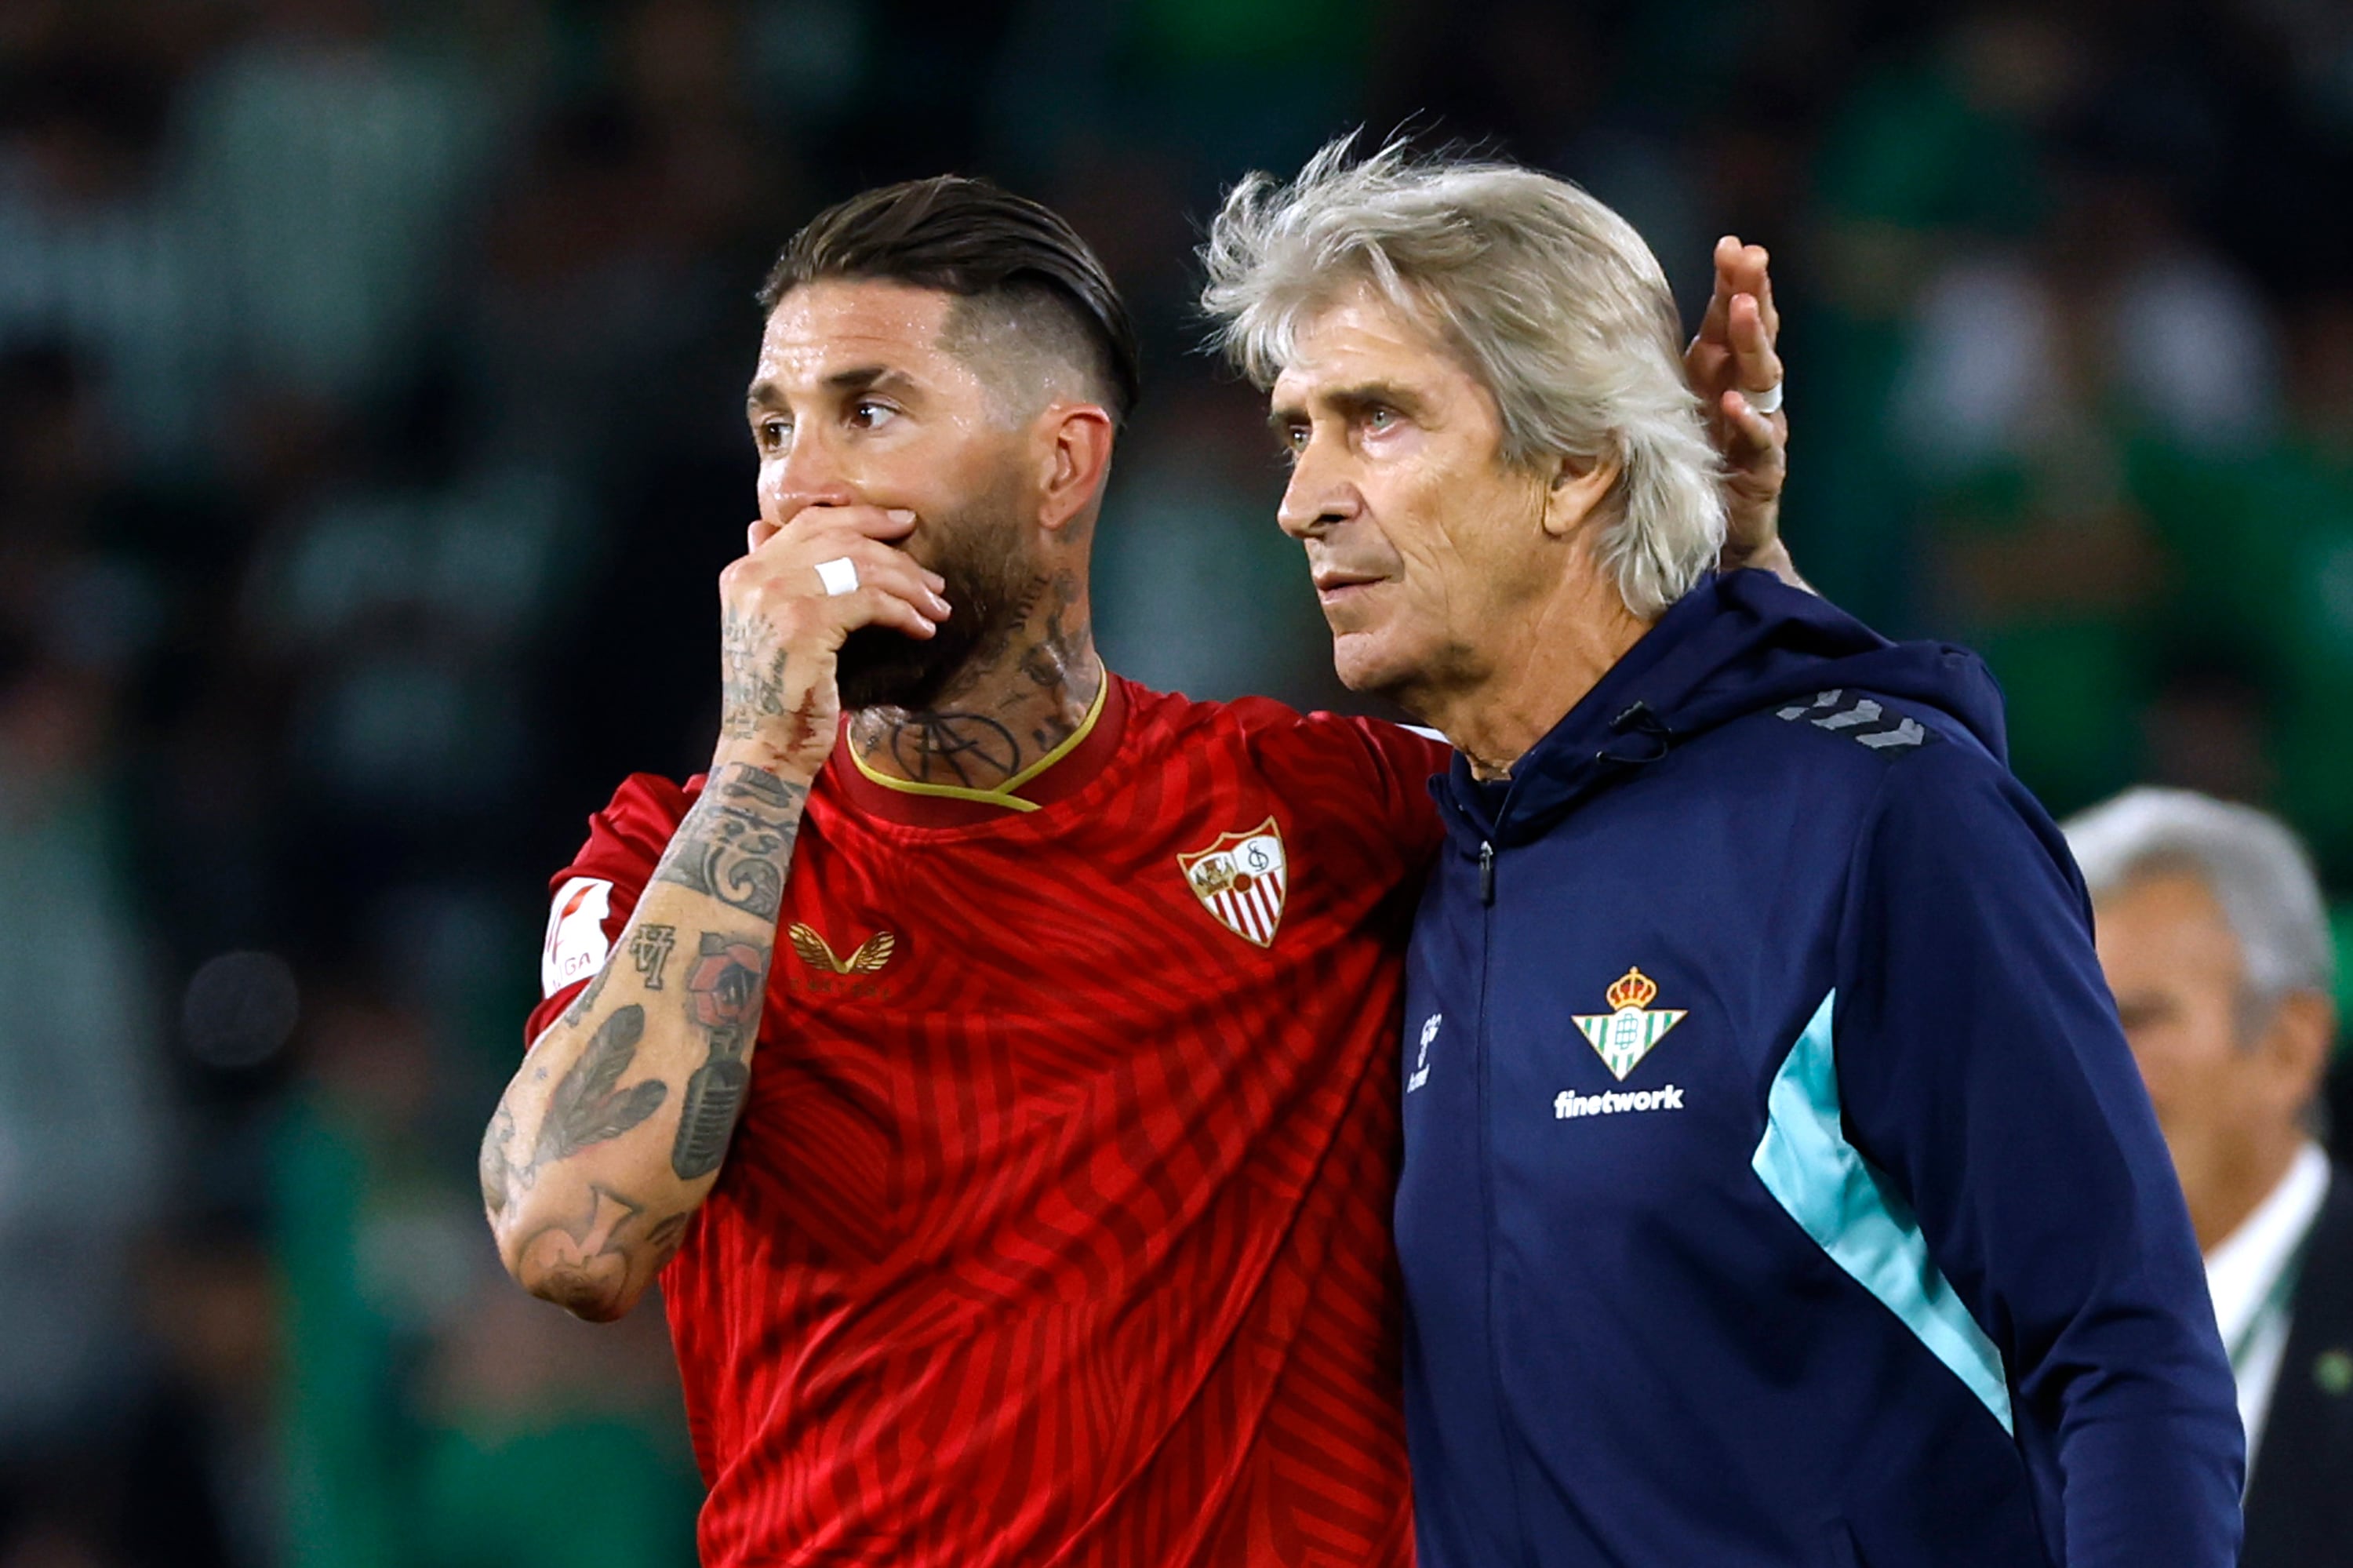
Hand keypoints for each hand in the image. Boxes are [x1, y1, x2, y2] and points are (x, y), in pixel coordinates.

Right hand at [713, 505, 949, 779]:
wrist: (763, 748)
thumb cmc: (777, 696)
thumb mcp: (771, 630)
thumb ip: (778, 583)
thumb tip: (774, 533)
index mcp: (743, 573)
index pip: (809, 523)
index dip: (861, 516)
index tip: (902, 523)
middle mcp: (754, 577)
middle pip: (840, 537)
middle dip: (894, 551)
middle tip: (932, 576)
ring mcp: (776, 597)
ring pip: (860, 566)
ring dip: (908, 585)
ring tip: (936, 606)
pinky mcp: (803, 623)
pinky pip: (870, 600)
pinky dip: (903, 611)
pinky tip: (922, 629)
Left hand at [1686, 236, 1794, 582]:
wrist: (1720, 540)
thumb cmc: (1690, 467)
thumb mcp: (1670, 410)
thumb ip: (1661, 369)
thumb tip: (1608, 321)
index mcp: (1722, 376)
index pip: (1731, 319)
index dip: (1735, 282)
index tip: (1732, 244)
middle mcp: (1747, 396)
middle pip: (1755, 337)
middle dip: (1753, 294)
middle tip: (1750, 258)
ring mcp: (1759, 431)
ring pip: (1763, 380)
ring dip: (1753, 342)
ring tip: (1743, 310)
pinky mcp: (1762, 474)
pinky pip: (1758, 443)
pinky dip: (1746, 422)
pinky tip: (1731, 402)